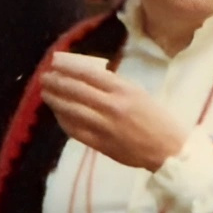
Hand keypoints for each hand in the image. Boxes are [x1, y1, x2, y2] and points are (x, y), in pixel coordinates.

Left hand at [39, 52, 190, 172]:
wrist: (168, 150)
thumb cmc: (157, 119)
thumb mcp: (139, 93)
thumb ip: (115, 86)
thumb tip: (88, 76)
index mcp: (124, 90)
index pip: (88, 74)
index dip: (68, 67)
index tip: (55, 62)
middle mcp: (112, 106)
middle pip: (75, 90)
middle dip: (56, 81)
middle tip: (45, 77)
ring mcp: (104, 126)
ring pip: (71, 110)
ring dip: (55, 100)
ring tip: (45, 93)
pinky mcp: (100, 143)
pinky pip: (74, 130)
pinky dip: (63, 120)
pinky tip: (57, 113)